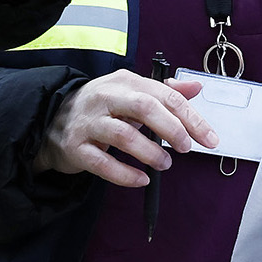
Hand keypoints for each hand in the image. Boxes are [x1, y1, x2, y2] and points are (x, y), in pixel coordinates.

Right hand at [36, 70, 216, 185]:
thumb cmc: (101, 107)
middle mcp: (105, 97)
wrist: (52, 120)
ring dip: (150, 153)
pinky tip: (141, 179)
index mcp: (124, 82)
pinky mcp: (76, 147)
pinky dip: (125, 174)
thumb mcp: (131, 92)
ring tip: (163, 163)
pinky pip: (103, 163)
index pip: (164, 95)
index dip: (191, 117)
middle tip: (186, 148)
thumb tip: (196, 86)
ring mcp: (89, 122)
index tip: (209, 138)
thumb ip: (164, 91)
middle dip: (172, 129)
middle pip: (144, 107)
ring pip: (124, 135)